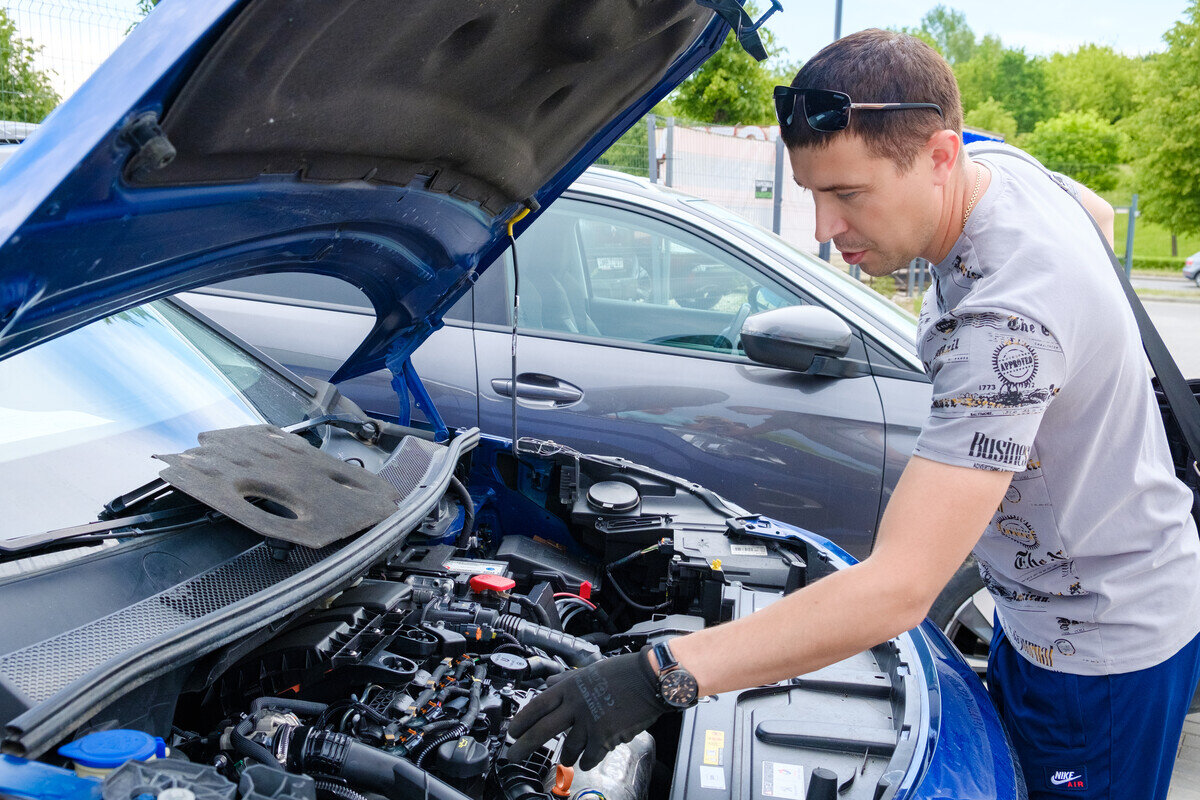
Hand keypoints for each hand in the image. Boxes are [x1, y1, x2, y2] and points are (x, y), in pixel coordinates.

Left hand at [505, 647, 671, 769]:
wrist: (650, 679)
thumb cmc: (623, 672)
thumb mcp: (590, 670)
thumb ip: (566, 679)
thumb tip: (548, 682)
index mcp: (570, 686)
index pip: (537, 705)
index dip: (522, 720)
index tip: (512, 731)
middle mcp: (575, 704)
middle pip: (542, 730)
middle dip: (525, 746)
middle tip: (514, 755)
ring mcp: (589, 722)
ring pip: (568, 748)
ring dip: (567, 756)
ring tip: (566, 759)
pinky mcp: (604, 737)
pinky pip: (590, 757)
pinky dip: (588, 761)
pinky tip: (587, 761)